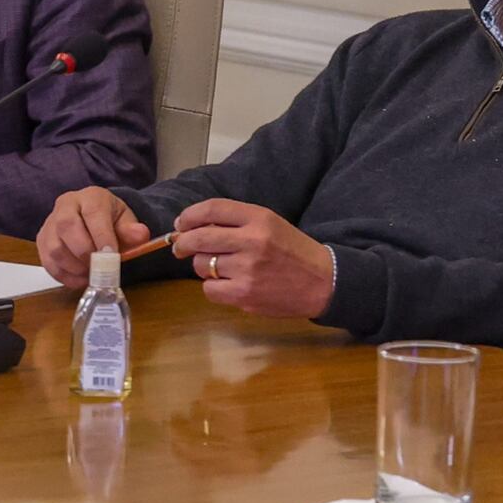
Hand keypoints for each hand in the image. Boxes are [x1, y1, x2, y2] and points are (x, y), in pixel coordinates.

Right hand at [37, 183, 152, 289]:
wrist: (92, 217)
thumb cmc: (109, 219)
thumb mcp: (125, 220)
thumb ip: (132, 229)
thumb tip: (140, 235)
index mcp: (90, 197)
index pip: (92, 212)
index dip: (101, 236)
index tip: (111, 256)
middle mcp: (66, 206)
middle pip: (67, 227)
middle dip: (85, 252)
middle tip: (99, 268)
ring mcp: (50, 224)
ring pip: (55, 248)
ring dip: (74, 267)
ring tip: (91, 273)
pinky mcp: (42, 241)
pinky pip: (48, 262)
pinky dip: (65, 276)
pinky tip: (80, 278)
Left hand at [163, 198, 334, 318]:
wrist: (322, 282)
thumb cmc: (292, 251)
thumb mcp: (270, 224)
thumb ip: (237, 222)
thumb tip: (194, 226)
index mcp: (259, 218)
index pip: (212, 209)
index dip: (189, 215)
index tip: (181, 223)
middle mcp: (252, 241)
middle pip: (199, 238)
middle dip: (182, 243)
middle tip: (180, 247)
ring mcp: (247, 269)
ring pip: (202, 265)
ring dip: (204, 267)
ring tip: (220, 268)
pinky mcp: (244, 294)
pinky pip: (209, 289)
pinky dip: (213, 287)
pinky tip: (228, 285)